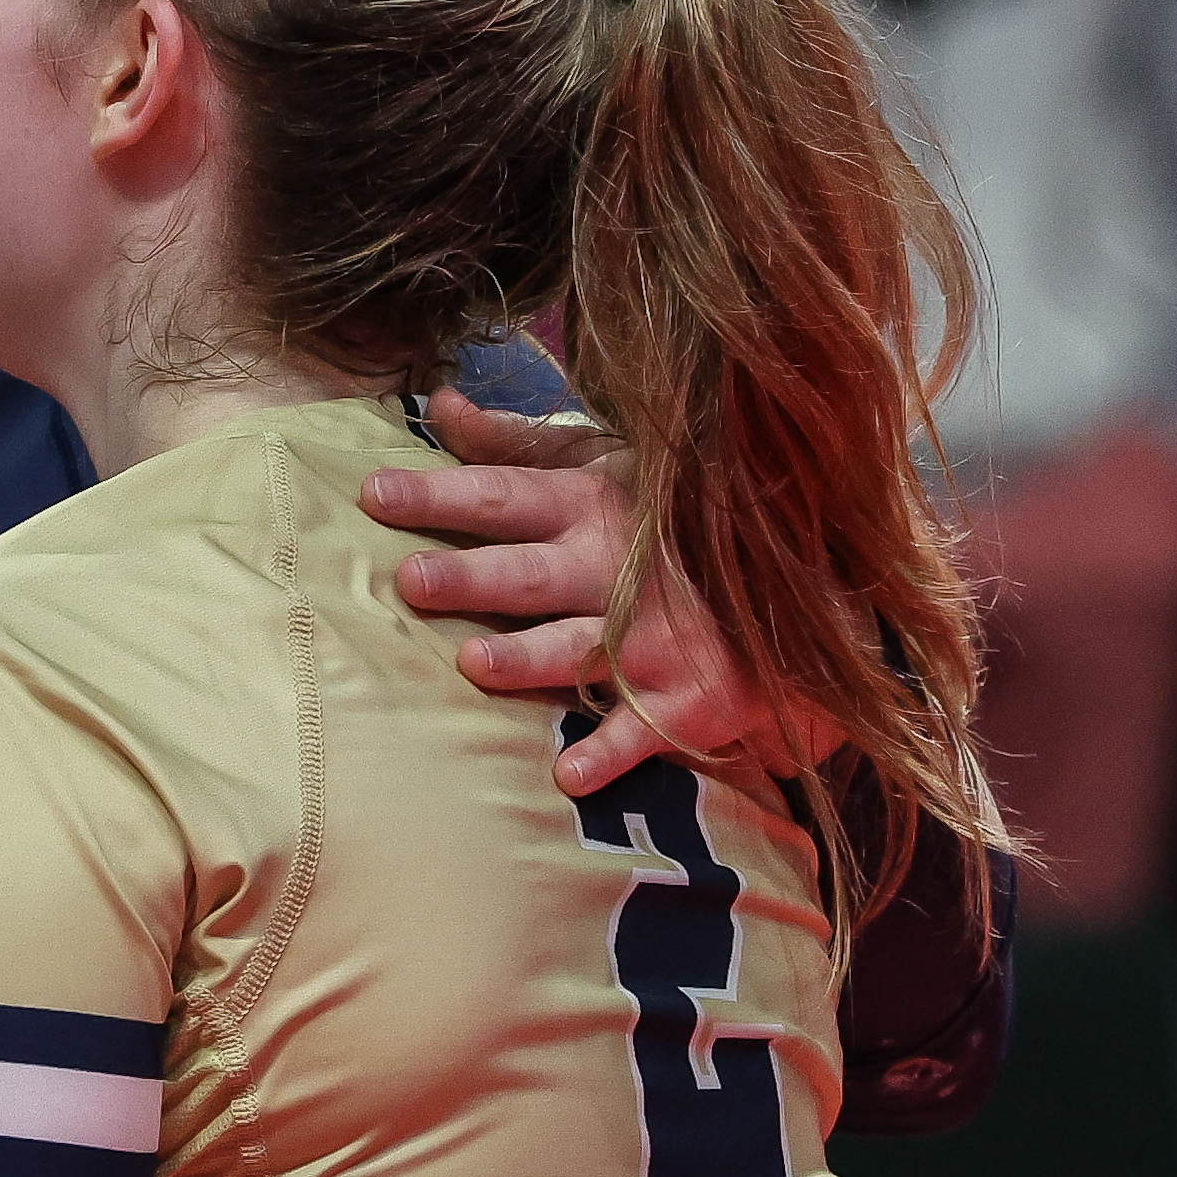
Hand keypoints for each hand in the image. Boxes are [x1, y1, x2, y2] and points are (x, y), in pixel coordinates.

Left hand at [360, 388, 838, 792]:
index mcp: (591, 506)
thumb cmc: (670, 522)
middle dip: (472, 576)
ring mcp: (652, 637)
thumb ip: (517, 443)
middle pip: (529, 574)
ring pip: (577, 648)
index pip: (502, 495)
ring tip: (474, 662)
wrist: (802, 585)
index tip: (374, 494)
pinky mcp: (686, 698)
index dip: (440, 494)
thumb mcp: (605, 464)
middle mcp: (616, 570)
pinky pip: (641, 729)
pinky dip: (609, 752)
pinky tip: (568, 773)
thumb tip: (439, 403)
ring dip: (528, 658)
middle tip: (411, 578)